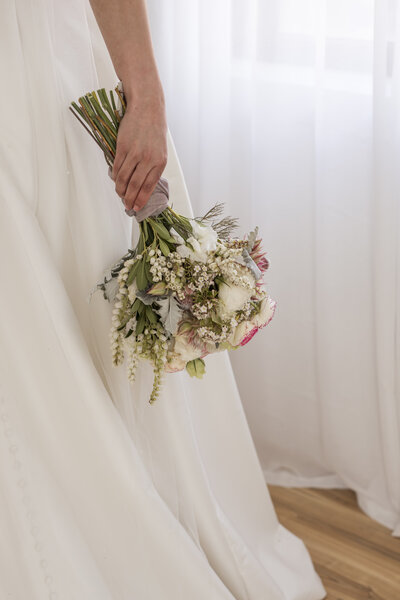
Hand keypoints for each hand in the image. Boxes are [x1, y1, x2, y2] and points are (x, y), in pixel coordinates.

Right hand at [111, 91, 167, 212]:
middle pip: (135, 185)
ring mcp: (135, 152)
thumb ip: (153, 167)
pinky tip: (116, 180)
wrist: (147, 108)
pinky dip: (115, 176)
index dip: (141, 199)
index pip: (149, 187)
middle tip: (127, 205)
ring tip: (120, 194)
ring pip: (124, 178)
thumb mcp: (160, 150)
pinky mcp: (123, 146)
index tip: (137, 207)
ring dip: (120, 189)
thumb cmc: (154, 130)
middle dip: (130, 198)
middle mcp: (148, 159)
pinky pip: (117, 166)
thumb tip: (142, 186)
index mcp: (160, 162)